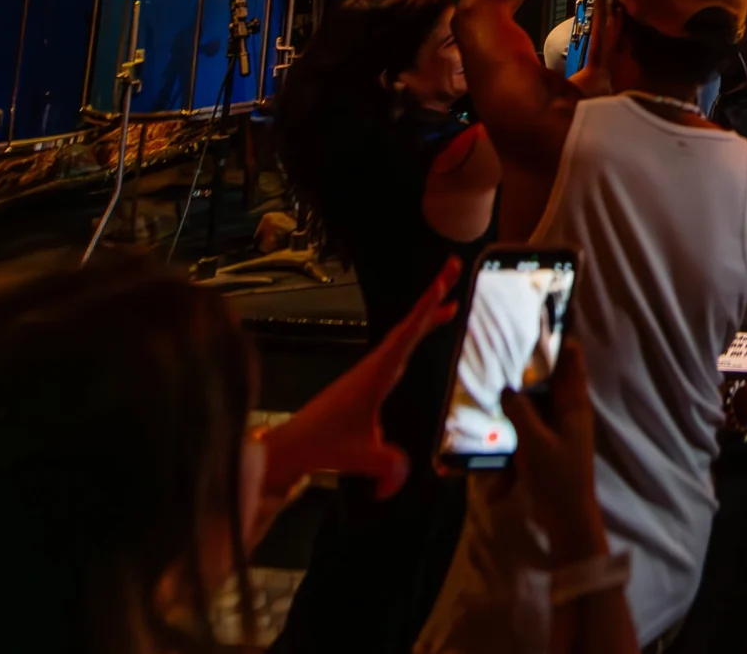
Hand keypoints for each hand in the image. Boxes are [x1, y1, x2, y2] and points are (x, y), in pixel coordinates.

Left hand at [264, 256, 460, 506]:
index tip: (446, 280)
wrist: (294, 446)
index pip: (408, 333)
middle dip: (432, 296)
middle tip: (453, 266)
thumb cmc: (323, 445)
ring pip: (404, 334)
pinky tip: (423, 336)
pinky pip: (398, 349)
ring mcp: (371, 370)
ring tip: (451, 302)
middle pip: (409, 324)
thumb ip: (389, 467)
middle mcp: (375, 365)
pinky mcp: (369, 380)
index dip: (429, 306)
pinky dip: (415, 336)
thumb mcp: (362, 458)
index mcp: (376, 375)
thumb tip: (399, 480)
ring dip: (425, 316)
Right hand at [503, 341, 605, 561]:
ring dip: (508, 441)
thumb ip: (520, 411)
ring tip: (493, 459)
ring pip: (527, 421)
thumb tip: (507, 388)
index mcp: (574, 405)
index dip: (554, 343)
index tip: (528, 330)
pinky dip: (511, 466)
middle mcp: (568, 414)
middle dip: (515, 394)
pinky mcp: (546, 455)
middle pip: (541, 389)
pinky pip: (523, 449)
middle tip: (491, 383)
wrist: (569, 524)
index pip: (571, 360)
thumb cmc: (558, 478)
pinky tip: (499, 490)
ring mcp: (557, 435)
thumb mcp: (534, 443)